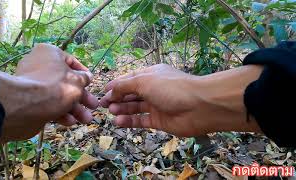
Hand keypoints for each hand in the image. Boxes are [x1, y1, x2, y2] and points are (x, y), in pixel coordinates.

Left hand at [0, 44, 97, 141]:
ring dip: (74, 108)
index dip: (84, 73)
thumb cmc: (56, 87)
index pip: (70, 61)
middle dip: (82, 97)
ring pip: (58, 95)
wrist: (27, 107)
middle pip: (66, 81)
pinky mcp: (29, 101)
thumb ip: (84, 78)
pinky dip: (60, 113)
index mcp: (49, 53)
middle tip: (93, 106)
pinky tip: (70, 122)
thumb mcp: (78, 80)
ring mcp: (33, 84)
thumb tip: (87, 77)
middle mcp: (39, 66)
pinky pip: (48, 104)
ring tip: (86, 120)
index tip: (91, 84)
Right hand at [100, 64, 261, 136]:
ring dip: (122, 110)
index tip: (103, 92)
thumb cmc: (170, 88)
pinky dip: (129, 122)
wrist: (199, 106)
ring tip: (111, 113)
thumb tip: (110, 90)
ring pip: (134, 108)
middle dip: (117, 98)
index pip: (129, 79)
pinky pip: (141, 121)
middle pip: (131, 94)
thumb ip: (125, 85)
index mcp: (151, 75)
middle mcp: (153, 89)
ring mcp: (156, 106)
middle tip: (103, 105)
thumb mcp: (144, 81)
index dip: (116, 85)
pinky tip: (119, 122)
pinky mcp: (159, 121)